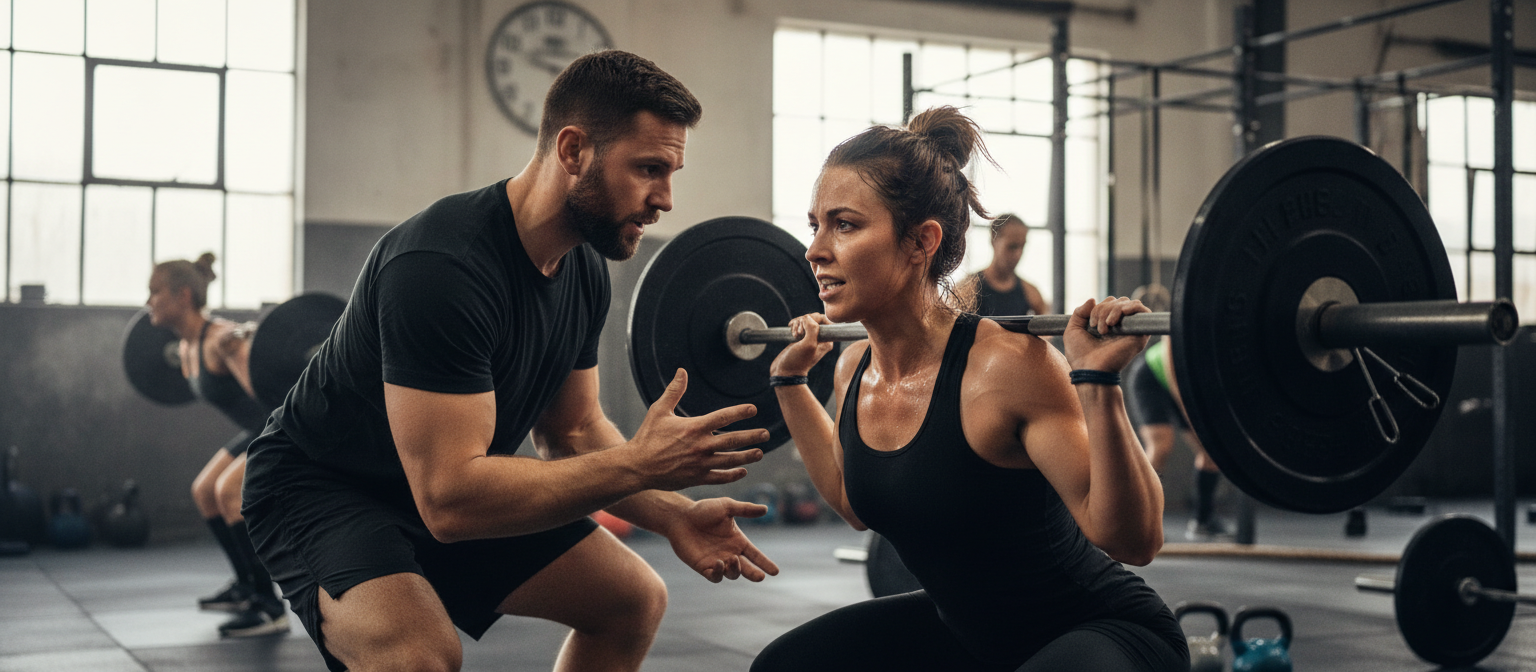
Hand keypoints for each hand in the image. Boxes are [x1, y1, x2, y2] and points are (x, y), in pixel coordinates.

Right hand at [627, 369, 768, 490]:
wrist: (637, 467)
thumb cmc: (647, 437)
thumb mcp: (659, 410)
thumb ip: (674, 391)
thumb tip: (681, 371)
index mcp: (694, 427)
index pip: (723, 417)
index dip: (740, 412)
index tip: (753, 409)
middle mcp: (701, 446)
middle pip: (733, 440)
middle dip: (751, 437)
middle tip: (765, 434)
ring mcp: (700, 464)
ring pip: (731, 460)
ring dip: (747, 456)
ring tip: (759, 453)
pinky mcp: (697, 478)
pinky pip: (720, 477)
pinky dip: (733, 475)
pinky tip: (742, 471)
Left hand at [665, 497, 779, 582]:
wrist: (680, 517)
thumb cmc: (703, 510)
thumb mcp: (726, 507)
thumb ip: (745, 509)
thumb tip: (765, 509)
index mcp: (738, 541)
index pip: (755, 555)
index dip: (765, 563)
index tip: (775, 572)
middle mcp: (730, 553)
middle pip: (746, 569)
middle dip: (754, 574)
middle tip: (760, 577)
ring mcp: (717, 562)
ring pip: (732, 574)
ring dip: (736, 570)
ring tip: (733, 559)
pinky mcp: (703, 567)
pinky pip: (715, 577)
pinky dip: (719, 573)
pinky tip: (718, 563)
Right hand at [770, 313, 835, 376]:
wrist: (785, 372)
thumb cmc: (797, 361)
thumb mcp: (808, 345)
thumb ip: (812, 329)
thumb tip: (808, 317)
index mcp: (827, 340)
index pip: (825, 319)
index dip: (814, 318)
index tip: (804, 326)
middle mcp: (820, 339)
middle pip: (814, 318)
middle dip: (804, 321)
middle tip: (798, 334)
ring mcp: (810, 338)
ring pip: (805, 321)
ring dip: (797, 324)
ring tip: (794, 335)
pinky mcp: (801, 338)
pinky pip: (799, 325)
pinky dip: (794, 326)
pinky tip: (790, 331)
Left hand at [1063, 297, 1150, 372]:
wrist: (1090, 370)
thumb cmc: (1080, 355)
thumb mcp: (1073, 330)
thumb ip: (1080, 312)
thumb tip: (1093, 299)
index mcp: (1106, 324)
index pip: (1109, 302)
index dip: (1099, 307)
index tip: (1091, 323)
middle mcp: (1120, 326)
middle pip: (1118, 301)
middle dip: (1104, 309)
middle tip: (1098, 327)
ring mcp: (1130, 330)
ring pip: (1128, 304)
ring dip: (1114, 310)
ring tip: (1107, 326)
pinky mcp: (1140, 335)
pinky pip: (1144, 312)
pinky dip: (1133, 307)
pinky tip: (1122, 314)